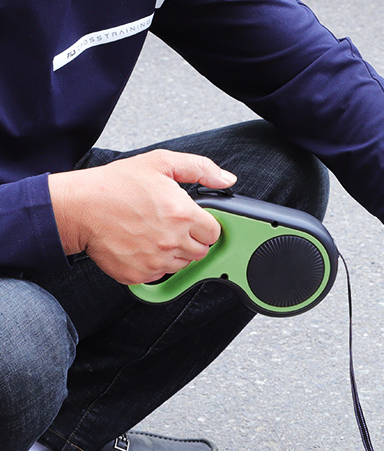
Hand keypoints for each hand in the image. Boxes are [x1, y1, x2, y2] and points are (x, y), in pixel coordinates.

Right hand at [48, 149, 236, 284]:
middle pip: (200, 251)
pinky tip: (140, 245)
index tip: (190, 219)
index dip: (203, 225)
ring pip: (182, 265)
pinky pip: (159, 275)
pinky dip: (153, 263)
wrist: (78, 208)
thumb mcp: (160, 163)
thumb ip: (199, 169)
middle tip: (169, 225)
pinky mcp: (140, 275)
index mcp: (183, 215)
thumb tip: (226, 180)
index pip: (214, 232)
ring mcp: (157, 261)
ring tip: (152, 233)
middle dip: (190, 239)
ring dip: (173, 252)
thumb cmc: (115, 185)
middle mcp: (173, 241)